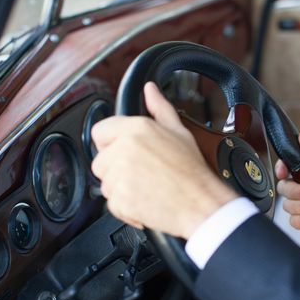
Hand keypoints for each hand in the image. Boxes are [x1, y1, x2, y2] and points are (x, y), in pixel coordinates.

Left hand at [91, 82, 237, 238]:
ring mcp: (120, 175)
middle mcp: (125, 149)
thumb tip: (150, 90)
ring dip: (122, 190)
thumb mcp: (179, 132)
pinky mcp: (120, 199)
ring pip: (106, 184)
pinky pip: (112, 205)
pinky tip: (145, 201)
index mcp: (136, 129)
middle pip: (101, 161)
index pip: (99, 132)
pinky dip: (127, 208)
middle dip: (117, 170)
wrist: (200, 202)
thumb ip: (159, 108)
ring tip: (147, 188)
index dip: (112, 144)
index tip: (126, 154)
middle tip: (143, 174)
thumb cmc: (192, 171)